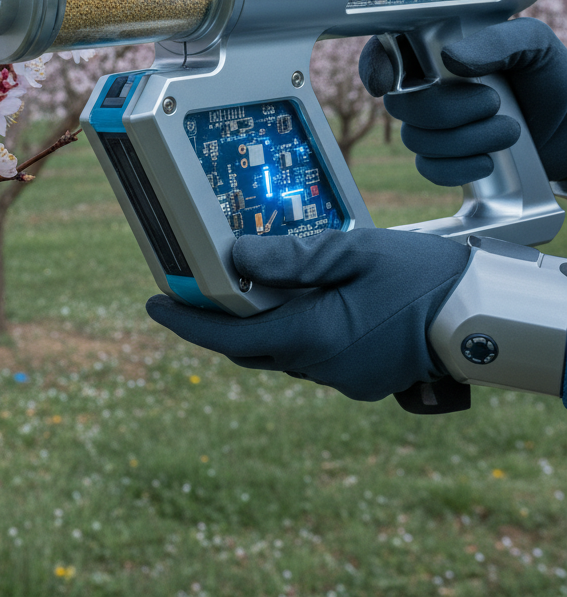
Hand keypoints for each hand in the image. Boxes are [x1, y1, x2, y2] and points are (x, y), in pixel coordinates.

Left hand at [147, 228, 468, 402]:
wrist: (478, 315)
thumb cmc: (419, 276)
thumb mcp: (352, 252)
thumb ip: (291, 257)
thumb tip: (234, 259)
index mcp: (313, 338)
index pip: (230, 337)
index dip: (187, 322)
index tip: (153, 305)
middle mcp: (321, 367)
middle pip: (249, 348)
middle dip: (215, 325)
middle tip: (190, 292)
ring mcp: (343, 378)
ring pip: (279, 353)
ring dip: (257, 326)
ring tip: (242, 287)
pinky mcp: (360, 378)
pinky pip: (308, 356)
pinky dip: (290, 332)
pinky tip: (297, 301)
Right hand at [359, 18, 566, 186]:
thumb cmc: (551, 77)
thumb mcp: (533, 44)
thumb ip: (497, 41)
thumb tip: (450, 58)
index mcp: (438, 48)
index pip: (386, 52)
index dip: (376, 67)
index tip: (384, 83)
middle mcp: (428, 86)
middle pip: (399, 104)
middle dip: (447, 110)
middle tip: (493, 102)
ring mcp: (433, 125)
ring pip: (416, 140)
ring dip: (466, 140)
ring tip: (509, 131)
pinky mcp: (445, 159)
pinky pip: (429, 169)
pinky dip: (460, 168)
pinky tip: (488, 161)